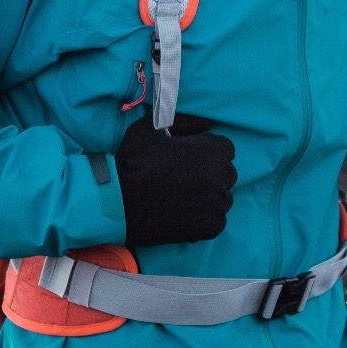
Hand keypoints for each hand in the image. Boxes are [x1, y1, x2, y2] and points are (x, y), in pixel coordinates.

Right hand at [114, 114, 236, 245]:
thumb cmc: (135, 161)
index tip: (189, 160)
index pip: (225, 149)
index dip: (206, 154)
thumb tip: (207, 123)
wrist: (120, 201)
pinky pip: (216, 222)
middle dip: (210, 175)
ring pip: (221, 199)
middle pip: (226, 175)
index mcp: (213, 150)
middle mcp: (221, 176)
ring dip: (208, 198)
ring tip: (182, 199)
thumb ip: (183, 120)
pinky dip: (204, 220)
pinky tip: (183, 215)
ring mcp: (217, 203)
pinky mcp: (210, 226)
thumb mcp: (152, 128)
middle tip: (184, 180)